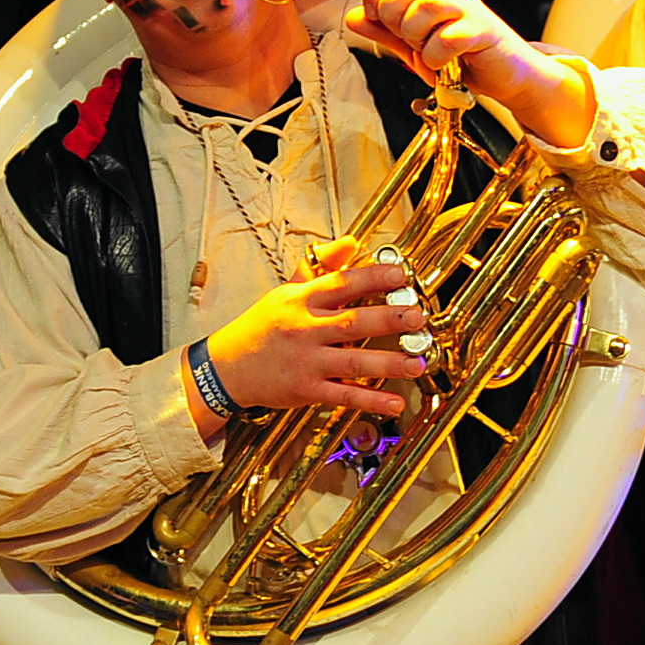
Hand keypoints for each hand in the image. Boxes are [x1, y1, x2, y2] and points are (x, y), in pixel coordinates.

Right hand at [201, 237, 433, 421]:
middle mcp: (304, 330)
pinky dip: (371, 399)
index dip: (373, 278)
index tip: (400, 275)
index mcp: (301, 301)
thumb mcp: (286, 292)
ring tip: (418, 361)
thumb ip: (321, 269)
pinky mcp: (306, 390)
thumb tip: (350, 243)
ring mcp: (306, 362)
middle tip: (417, 316)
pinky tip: (394, 401)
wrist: (226, 368)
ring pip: (353, 362)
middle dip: (388, 319)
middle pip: (352, 322)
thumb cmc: (261, 328)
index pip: (341, 284)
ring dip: (388, 362)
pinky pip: (343, 395)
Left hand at [344, 0, 592, 147]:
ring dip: (415, 33)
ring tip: (423, 51)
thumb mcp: (415, 48)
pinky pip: (450, 36)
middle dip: (391, 13)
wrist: (508, 77)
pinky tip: (441, 64)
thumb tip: (353, 18)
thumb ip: (385, 33)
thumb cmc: (463, 60)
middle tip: (402, 37)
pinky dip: (436, 55)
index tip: (374, 17)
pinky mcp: (484, 32)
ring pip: (428, 4)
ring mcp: (468, 11)